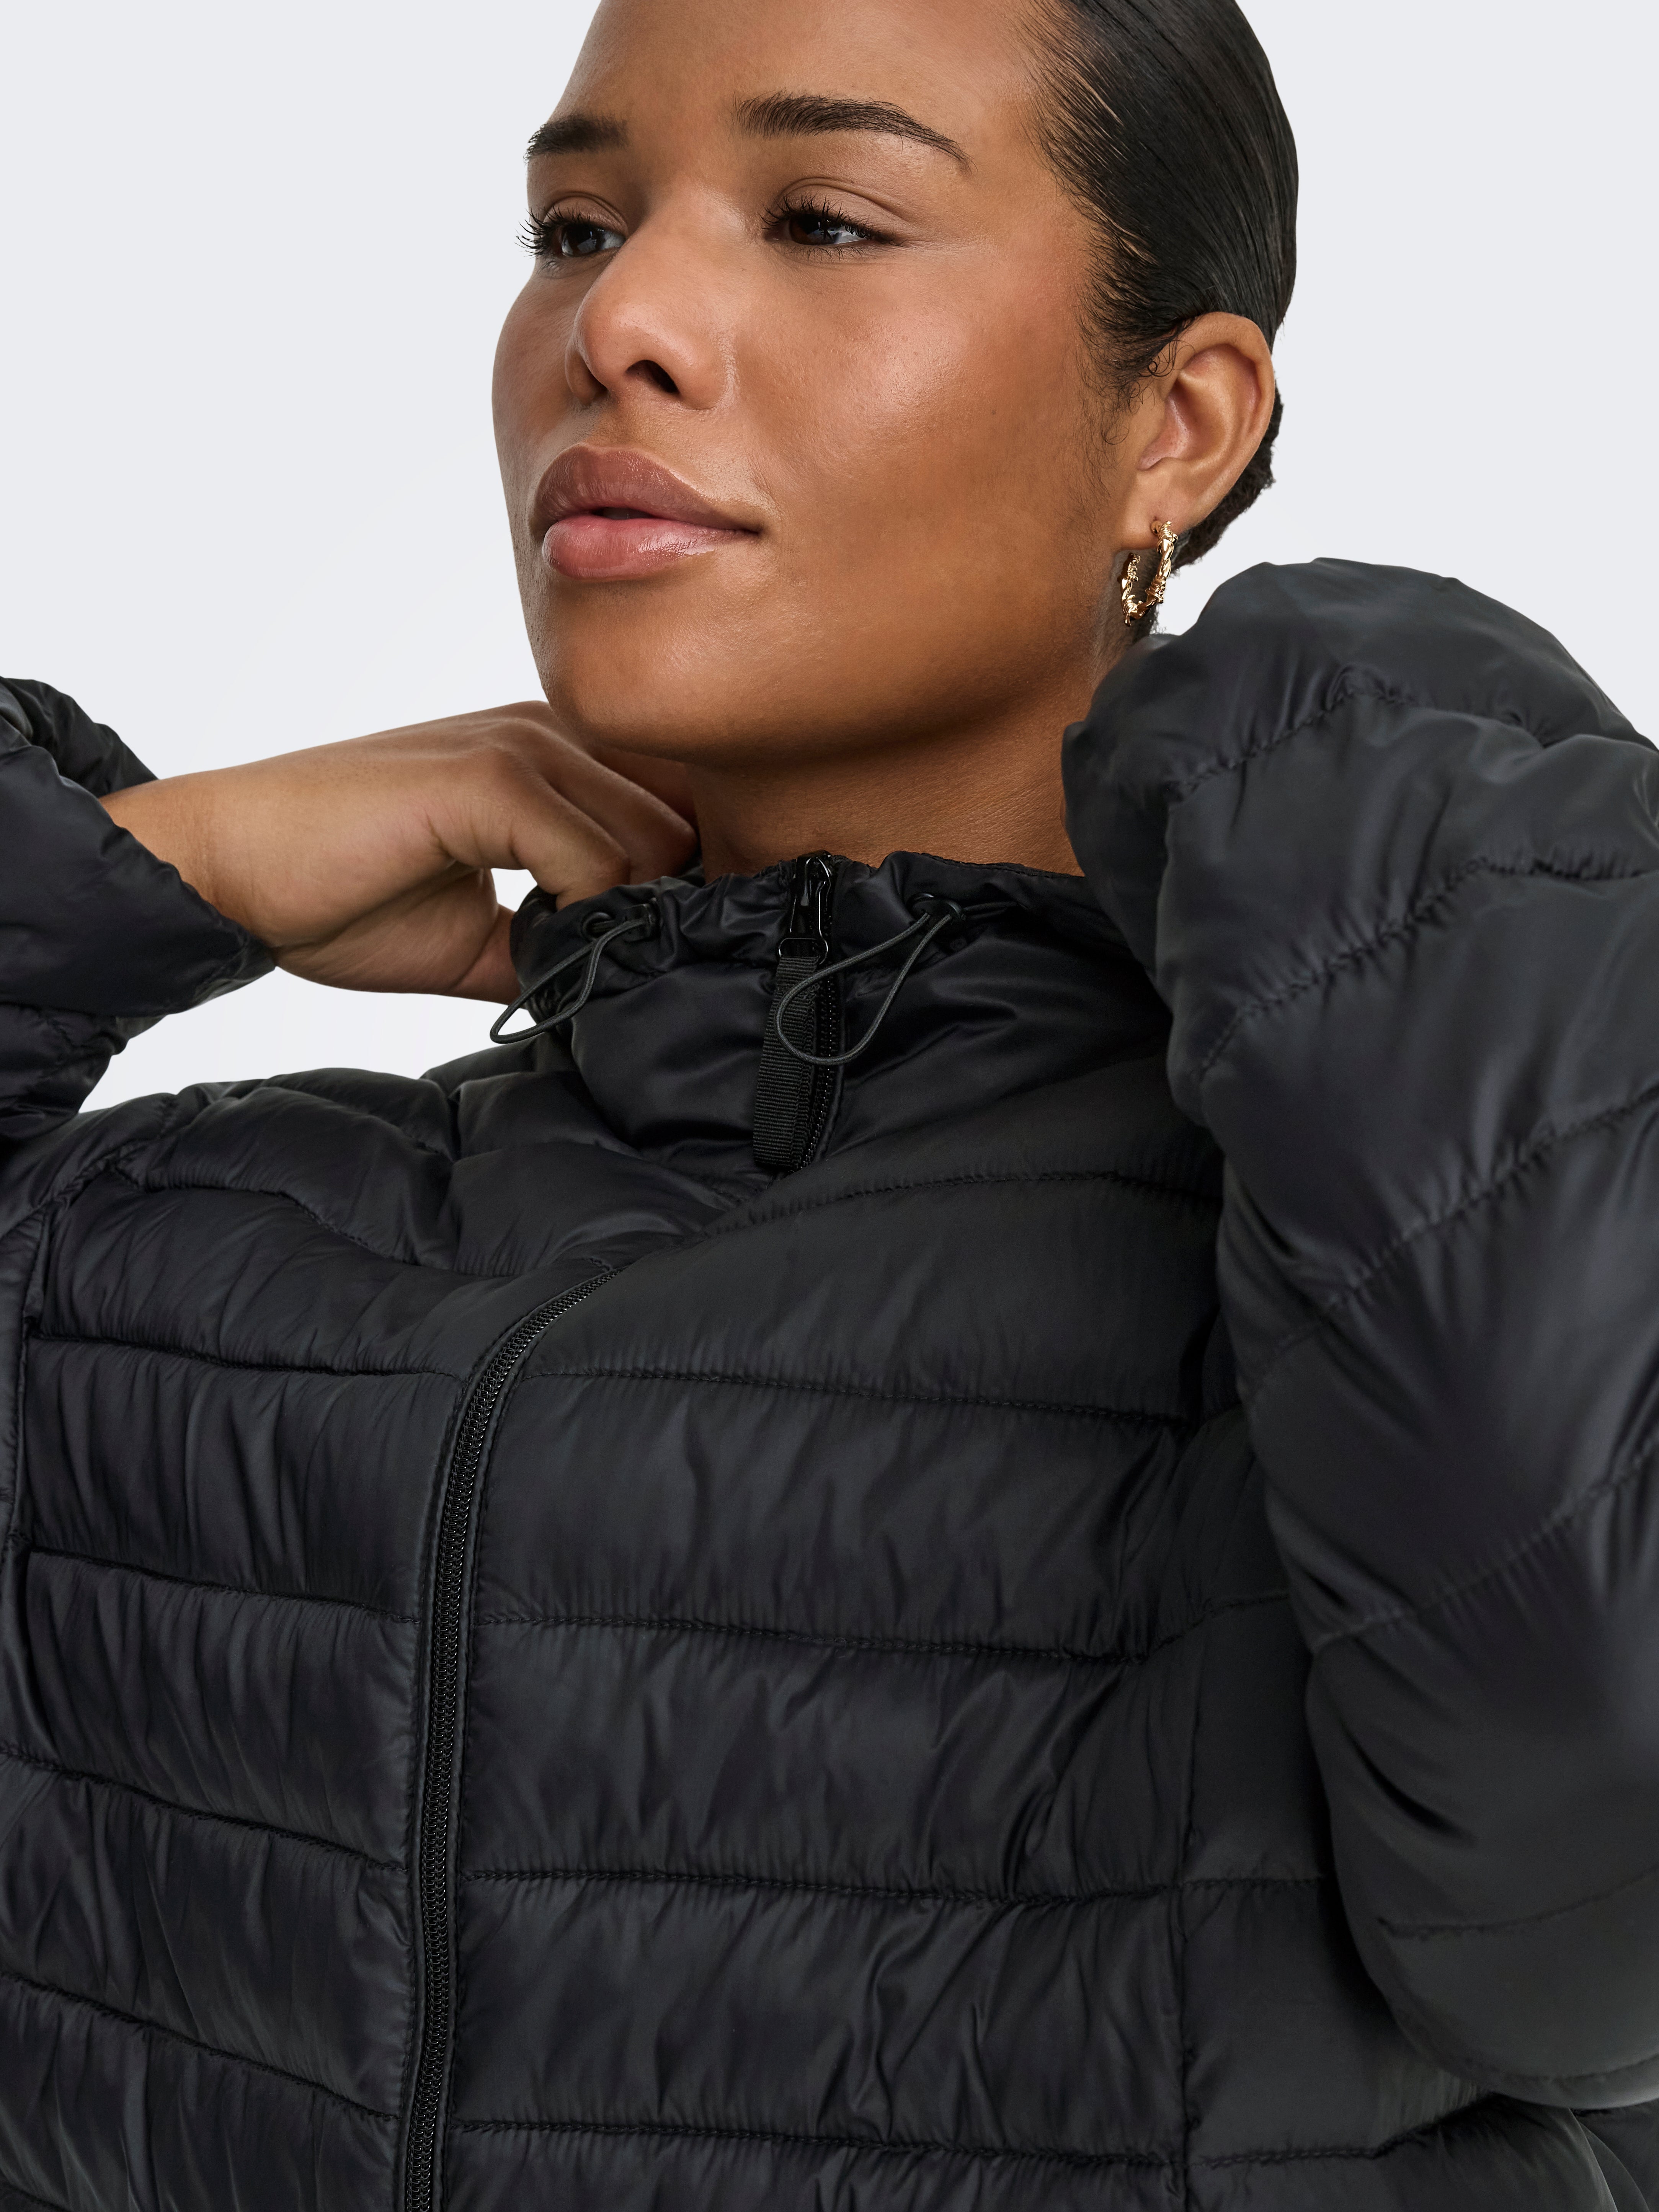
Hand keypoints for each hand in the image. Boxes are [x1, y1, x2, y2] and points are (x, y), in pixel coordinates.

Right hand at [99, 703, 695, 1001]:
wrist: (229, 874)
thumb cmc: (340, 898)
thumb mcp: (481, 936)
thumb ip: (560, 943)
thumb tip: (623, 986)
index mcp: (553, 756)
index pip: (683, 805)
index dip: (685, 888)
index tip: (646, 951)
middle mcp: (548, 733)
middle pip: (690, 824)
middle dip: (665, 908)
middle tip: (605, 960)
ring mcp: (520, 746)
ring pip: (658, 840)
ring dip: (623, 915)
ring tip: (556, 951)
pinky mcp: (486, 777)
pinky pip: (595, 857)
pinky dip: (581, 914)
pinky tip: (529, 938)